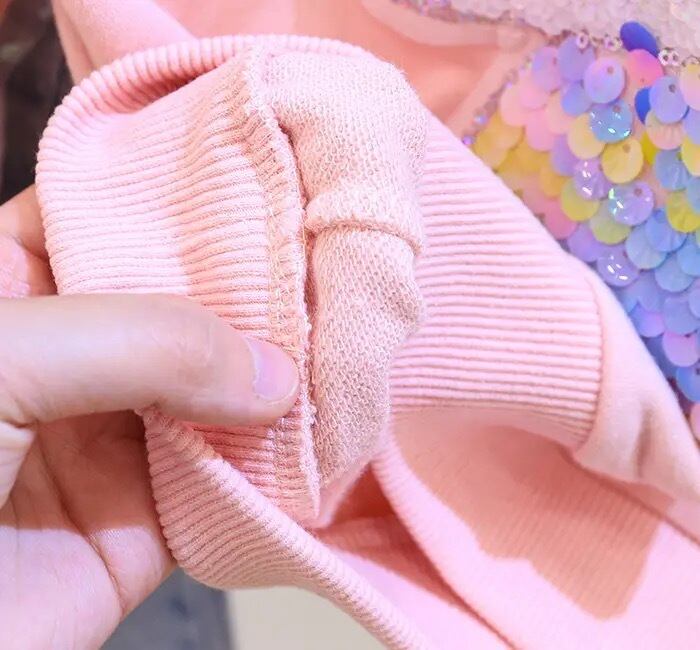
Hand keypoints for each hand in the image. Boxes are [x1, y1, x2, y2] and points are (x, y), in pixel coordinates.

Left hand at [0, 188, 298, 648]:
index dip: (182, 197)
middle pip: (180, 304)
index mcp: (14, 293)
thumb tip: (271, 373)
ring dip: (275, 378)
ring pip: (217, 391)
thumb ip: (136, 344)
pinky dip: (277, 465)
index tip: (266, 183)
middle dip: (250, 288)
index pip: (108, 217)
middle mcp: (72, 360)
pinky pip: (230, 484)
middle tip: (328, 263)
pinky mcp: (148, 522)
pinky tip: (325, 429)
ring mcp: (113, 440)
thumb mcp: (2, 362)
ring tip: (348, 339)